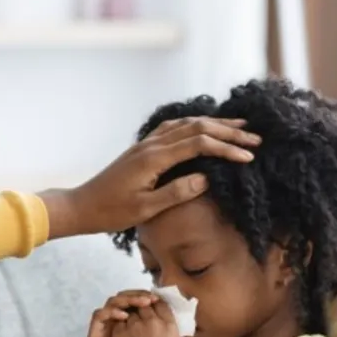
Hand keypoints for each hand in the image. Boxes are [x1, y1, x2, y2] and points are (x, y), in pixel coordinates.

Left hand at [41, 117, 259, 238]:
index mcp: (154, 158)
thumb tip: (206, 179)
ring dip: (213, 124)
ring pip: (185, 125)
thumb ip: (176, 193)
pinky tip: (203, 128)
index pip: (198, 144)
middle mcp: (151, 145)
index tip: (249, 157)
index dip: (226, 148)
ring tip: (238, 127)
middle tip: (255, 137)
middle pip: (196, 128)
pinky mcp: (142, 149)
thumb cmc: (111, 212)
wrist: (81, 206)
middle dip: (227, 132)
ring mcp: (145, 144)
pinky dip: (194, 125)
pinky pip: (173, 129)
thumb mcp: (146, 209)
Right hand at [86, 290, 159, 336]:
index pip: (139, 301)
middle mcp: (118, 320)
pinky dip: (111, 312)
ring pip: (113, 301)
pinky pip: (99, 315)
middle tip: (150, 299)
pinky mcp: (95, 332)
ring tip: (141, 304)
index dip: (149, 297)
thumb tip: (178, 325)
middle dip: (139, 295)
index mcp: (133, 323)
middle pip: (126, 296)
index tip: (161, 299)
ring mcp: (106, 325)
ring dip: (127, 299)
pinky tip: (124, 317)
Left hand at [112, 301, 185, 336]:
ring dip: (130, 317)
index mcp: (169, 325)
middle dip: (141, 308)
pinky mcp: (120, 333)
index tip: (152, 307)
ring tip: (130, 328)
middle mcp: (152, 321)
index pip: (161, 304)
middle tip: (139, 316)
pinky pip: (119, 323)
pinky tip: (122, 335)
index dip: (155, 304)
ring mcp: (135, 326)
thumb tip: (169, 328)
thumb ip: (173, 335)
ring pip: (130, 313)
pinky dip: (120, 326)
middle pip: (144, 305)